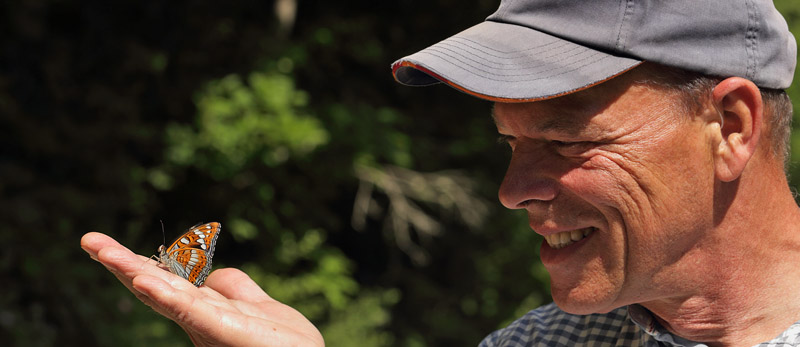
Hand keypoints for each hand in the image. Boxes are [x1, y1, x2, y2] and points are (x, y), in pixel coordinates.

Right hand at [81, 232, 323, 346]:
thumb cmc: (283, 345)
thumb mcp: (259, 308)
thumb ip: (235, 290)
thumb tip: (213, 274)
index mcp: (207, 311)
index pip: (166, 281)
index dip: (136, 263)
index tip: (101, 244)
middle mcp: (201, 319)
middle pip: (157, 285)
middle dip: (122, 263)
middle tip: (89, 240)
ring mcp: (211, 326)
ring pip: (167, 295)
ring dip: (134, 273)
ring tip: (103, 252)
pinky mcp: (226, 331)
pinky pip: (193, 312)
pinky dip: (167, 297)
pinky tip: (144, 282)